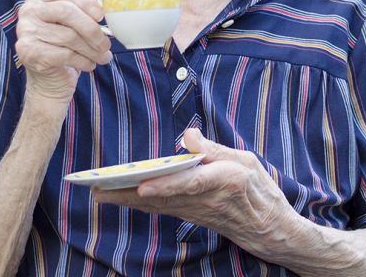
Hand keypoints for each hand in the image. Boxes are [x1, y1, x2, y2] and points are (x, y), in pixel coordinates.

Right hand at [15, 0, 111, 104]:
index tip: (101, 16)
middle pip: (67, 12)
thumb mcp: (73, 24)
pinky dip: (83, 61)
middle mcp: (28, 11)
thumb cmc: (65, 46)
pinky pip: (65, 54)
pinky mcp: (29, 52)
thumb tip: (106, 7)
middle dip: (92, 29)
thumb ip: (84, 10)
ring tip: (103, 57)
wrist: (50, 78)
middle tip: (106, 43)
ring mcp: (26, 32)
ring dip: (92, 50)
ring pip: (69, 36)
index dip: (84, 1)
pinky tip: (89, 65)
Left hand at [92, 128, 296, 255]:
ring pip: (157, 206)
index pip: (192, 183)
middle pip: (163, 198)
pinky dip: (140, 206)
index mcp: (226, 180)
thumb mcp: (248, 160)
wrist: (268, 228)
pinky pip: (161, 210)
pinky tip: (122, 199)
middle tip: (98, 190)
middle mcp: (207, 200)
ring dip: (127, 202)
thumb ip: (215, 149)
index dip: (167, 185)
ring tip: (100, 194)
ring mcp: (196, 212)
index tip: (144, 185)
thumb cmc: (259, 190)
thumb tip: (187, 136)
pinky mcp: (191, 217)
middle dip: (129, 195)